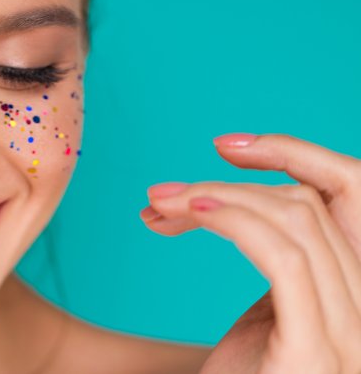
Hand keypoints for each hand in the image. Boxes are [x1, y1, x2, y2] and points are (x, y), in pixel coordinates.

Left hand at [139, 133, 360, 372]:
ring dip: (216, 198)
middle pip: (312, 209)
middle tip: (162, 196)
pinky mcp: (318, 353)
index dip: (293, 160)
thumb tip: (254, 208)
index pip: (344, 204)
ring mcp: (353, 340)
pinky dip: (234, 221)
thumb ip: (290, 274)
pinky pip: (283, 258)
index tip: (227, 148)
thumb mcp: (272, 327)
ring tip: (159, 204)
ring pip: (295, 223)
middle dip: (232, 186)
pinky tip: (192, 210)